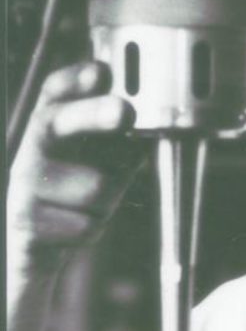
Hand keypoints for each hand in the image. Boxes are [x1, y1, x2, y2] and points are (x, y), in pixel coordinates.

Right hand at [7, 62, 139, 275]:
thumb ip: (112, 144)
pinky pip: (86, 225)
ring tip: (89, 209)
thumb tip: (139, 126)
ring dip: (109, 201)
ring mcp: (21, 187)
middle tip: (124, 111)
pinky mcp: (24, 223)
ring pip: (94, 186)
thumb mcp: (93, 167)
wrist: (30, 258)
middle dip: (94, 114)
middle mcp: (26, 152)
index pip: (52, 93)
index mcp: (44, 131)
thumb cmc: (70, 206)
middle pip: (57, 123)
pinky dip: (93, 230)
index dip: (74, 80)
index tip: (100, 73)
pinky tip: (74, 230)